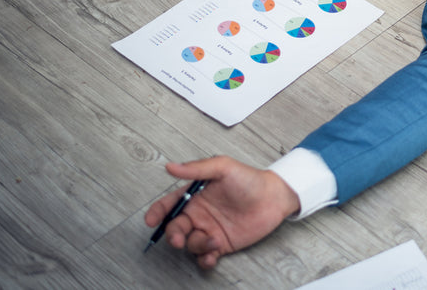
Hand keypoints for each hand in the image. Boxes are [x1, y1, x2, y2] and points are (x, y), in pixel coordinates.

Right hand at [144, 156, 300, 268]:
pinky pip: (205, 256)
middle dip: (173, 236)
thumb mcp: (223, 167)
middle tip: (179, 239)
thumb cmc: (250, 180)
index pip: (169, 205)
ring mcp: (210, 230)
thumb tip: (171, 166)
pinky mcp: (222, 244)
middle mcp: (200, 214)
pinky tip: (211, 255)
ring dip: (196, 246)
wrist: (274, 198)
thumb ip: (197, 168)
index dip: (157, 213)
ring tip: (213, 240)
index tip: (151, 220)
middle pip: (175, 229)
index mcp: (196, 196)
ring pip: (190, 244)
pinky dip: (204, 259)